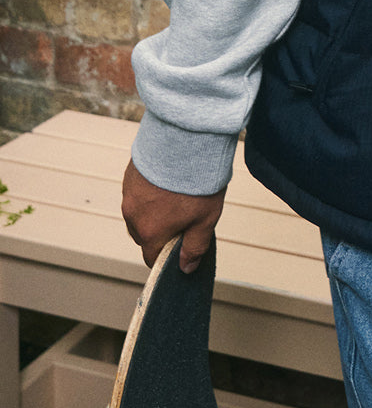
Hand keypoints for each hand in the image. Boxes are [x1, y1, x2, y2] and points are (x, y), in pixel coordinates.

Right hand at [122, 158, 226, 272]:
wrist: (186, 139)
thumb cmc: (198, 180)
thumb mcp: (206, 219)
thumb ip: (195, 247)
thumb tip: (186, 268)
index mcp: (151, 232)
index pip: (153, 258)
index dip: (167, 256)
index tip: (181, 246)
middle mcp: (133, 216)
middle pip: (145, 235)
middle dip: (161, 232)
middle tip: (184, 215)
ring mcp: (129, 194)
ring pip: (139, 213)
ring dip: (153, 211)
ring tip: (176, 195)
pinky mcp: (130, 174)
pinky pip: (136, 193)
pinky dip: (149, 192)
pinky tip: (167, 180)